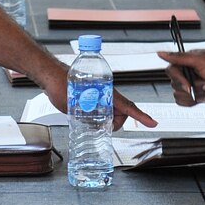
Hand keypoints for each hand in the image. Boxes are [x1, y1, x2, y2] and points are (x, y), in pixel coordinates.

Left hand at [39, 76, 158, 130]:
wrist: (51, 76)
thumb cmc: (62, 84)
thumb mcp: (74, 105)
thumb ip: (87, 116)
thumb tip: (97, 126)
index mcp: (107, 93)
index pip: (128, 107)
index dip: (142, 117)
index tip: (153, 123)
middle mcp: (107, 94)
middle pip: (121, 113)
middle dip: (114, 123)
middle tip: (101, 128)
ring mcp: (101, 95)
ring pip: (111, 112)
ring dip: (104, 120)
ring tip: (87, 119)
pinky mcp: (93, 96)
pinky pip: (102, 109)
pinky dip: (98, 116)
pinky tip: (85, 117)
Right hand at [158, 48, 204, 104]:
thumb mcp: (200, 60)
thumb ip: (179, 57)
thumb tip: (160, 53)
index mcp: (185, 62)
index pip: (170, 71)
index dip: (178, 79)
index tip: (188, 84)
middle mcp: (186, 73)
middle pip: (175, 85)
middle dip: (193, 87)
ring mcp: (190, 85)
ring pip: (179, 96)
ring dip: (197, 94)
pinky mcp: (194, 96)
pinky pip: (184, 103)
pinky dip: (195, 102)